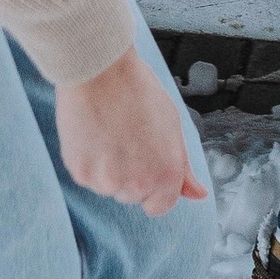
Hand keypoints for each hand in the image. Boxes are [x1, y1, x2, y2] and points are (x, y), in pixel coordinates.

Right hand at [57, 50, 209, 217]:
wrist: (100, 71)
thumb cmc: (138, 91)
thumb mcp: (172, 127)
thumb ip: (183, 167)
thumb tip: (198, 194)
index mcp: (167, 173)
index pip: (159, 207)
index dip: (153, 185)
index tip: (144, 165)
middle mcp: (139, 184)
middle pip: (132, 196)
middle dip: (129, 174)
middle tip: (126, 138)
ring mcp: (107, 181)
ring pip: (107, 187)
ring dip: (107, 169)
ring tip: (108, 133)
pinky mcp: (81, 173)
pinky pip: (86, 177)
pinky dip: (88, 162)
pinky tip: (93, 134)